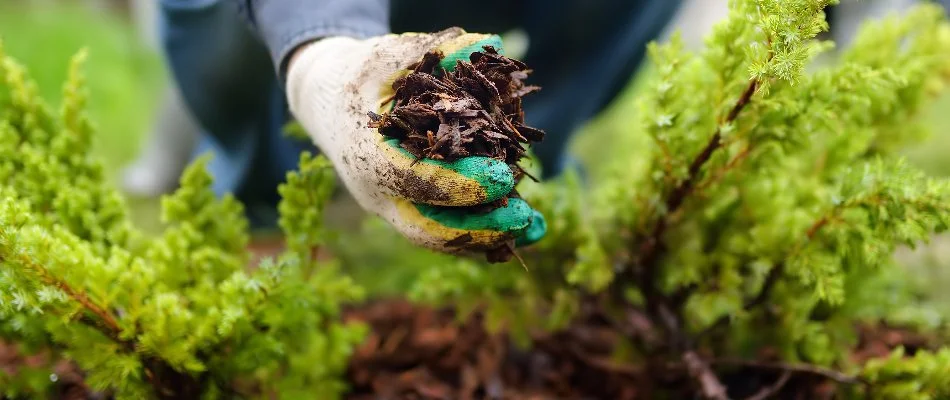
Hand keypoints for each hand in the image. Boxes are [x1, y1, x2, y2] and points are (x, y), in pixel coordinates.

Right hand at [286, 28, 545, 254]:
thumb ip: (436, 50)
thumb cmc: (360, 74)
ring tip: (535, 229)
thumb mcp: (390, 55)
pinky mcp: (408, 210)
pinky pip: (447, 231)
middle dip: (478, 228)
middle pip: (427, 228)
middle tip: (524, 217)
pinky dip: (485, 234)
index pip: (413, 179)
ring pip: (439, 237)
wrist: (326, 101)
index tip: (503, 177)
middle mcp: (376, 192)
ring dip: (489, 238)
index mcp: (366, 154)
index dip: (459, 183)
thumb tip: (487, 45)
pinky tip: (526, 228)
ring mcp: (391, 207)